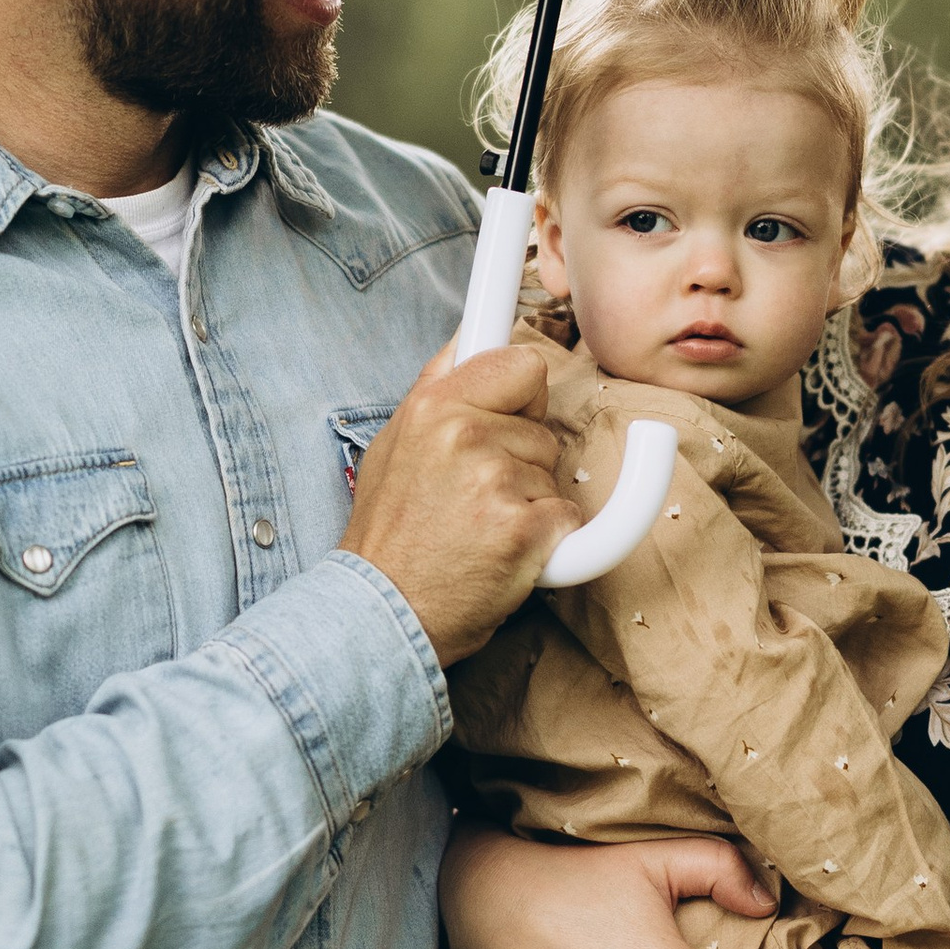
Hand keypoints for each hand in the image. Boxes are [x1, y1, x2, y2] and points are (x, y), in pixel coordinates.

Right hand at [341, 343, 580, 665]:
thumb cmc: (390, 535)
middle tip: (474, 497)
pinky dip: (547, 540)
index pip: (522, 363)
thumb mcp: (393, 445)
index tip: (526, 397)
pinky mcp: (523, 529)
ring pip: (553, 474)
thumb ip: (436, 389)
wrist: (382, 613)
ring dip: (530, 502)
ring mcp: (495, 481)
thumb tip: (470, 335)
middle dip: (522, 460)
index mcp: (433, 407)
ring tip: (479, 528)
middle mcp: (464, 435)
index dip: (525, 392)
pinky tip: (504, 554)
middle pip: (543, 427)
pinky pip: (567, 518)